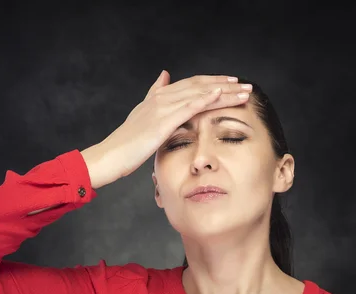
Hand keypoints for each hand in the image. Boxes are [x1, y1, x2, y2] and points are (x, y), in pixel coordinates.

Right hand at [83, 71, 251, 187]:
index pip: (192, 84)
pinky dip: (204, 99)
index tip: (232, 82)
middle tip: (246, 85)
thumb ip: (154, 96)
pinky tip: (219, 94)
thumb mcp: (141, 116)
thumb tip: (164, 75)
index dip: (213, 81)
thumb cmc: (125, 144)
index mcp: (158, 98)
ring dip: (223, 91)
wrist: (109, 156)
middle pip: (199, 85)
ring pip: (198, 94)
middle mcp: (161, 98)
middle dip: (225, 84)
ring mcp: (161, 108)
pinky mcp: (161, 122)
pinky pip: (187, 107)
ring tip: (243, 91)